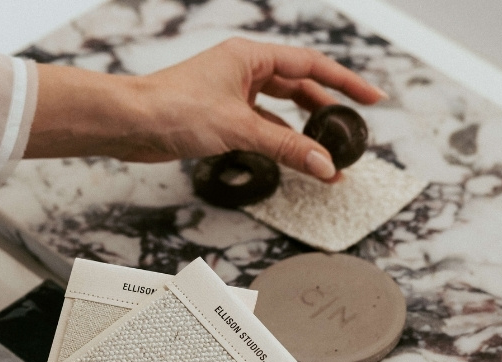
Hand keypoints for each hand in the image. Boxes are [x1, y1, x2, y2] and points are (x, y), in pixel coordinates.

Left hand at [25, 37, 386, 180]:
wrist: (129, 123)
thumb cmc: (173, 109)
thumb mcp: (240, 128)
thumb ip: (287, 148)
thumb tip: (324, 165)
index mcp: (251, 57)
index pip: (311, 66)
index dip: (345, 82)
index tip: (372, 97)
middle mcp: (244, 70)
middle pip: (299, 87)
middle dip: (327, 110)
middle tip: (352, 131)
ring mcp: (232, 93)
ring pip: (281, 110)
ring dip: (304, 131)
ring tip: (328, 153)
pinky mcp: (220, 116)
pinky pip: (262, 126)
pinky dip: (280, 141)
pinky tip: (295, 158)